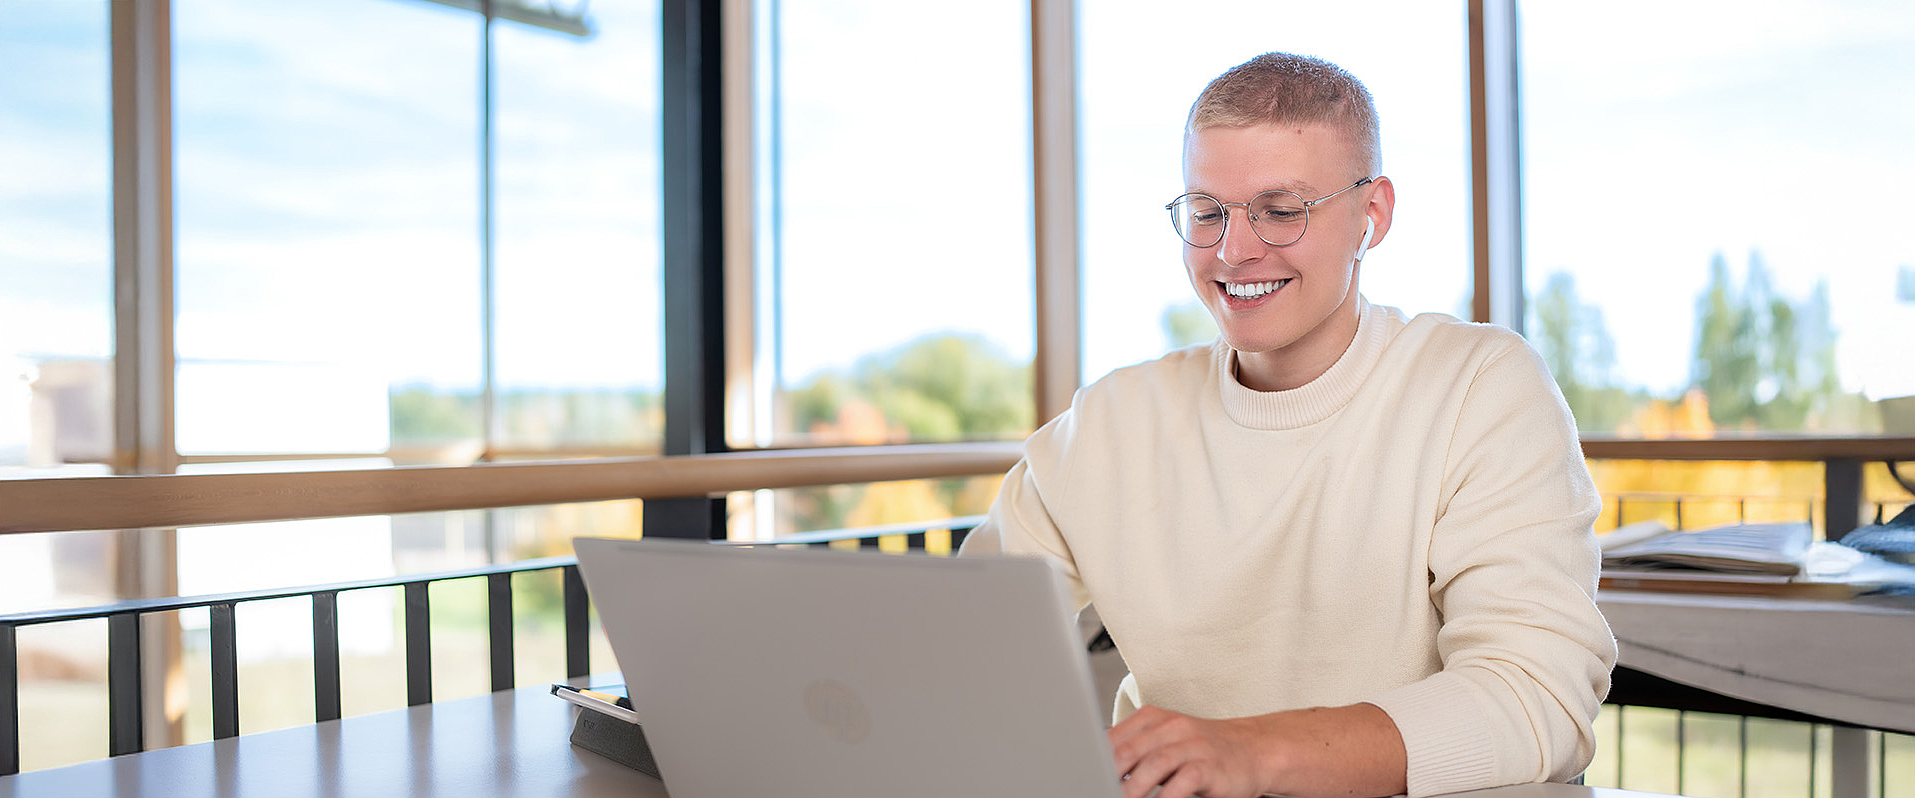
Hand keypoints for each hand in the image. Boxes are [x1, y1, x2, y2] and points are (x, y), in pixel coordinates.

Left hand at [1108, 706, 1273, 797]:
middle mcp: (1171, 727)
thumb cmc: (1202, 750)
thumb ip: (1134, 751)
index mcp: (1152, 718)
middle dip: (1107, 775)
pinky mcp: (1210, 765)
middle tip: (1095, 788)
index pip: (1113, 738)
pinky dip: (1166, 796)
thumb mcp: (1165, 742)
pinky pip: (1183, 781)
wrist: (1253, 750)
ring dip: (1132, 789)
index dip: (1093, 760)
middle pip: (1127, 750)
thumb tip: (1098, 769)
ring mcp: (1192, 744)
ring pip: (1153, 765)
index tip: (1082, 777)